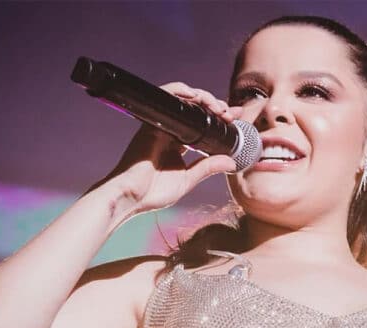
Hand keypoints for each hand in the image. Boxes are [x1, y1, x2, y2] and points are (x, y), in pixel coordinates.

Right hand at [85, 82, 244, 212]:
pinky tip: (197, 96)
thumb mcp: (189, 179)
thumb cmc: (152, 192)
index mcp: (177, 143)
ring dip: (204, 98)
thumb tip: (232, 162)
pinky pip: (166, 98)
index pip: (202, 124)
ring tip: (219, 107)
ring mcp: (160, 125)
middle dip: (216, 106)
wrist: (130, 196)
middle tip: (231, 113)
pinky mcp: (152, 122)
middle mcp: (169, 131)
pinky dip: (181, 91)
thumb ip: (208, 167)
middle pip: (195, 110)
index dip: (220, 119)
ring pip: (184, 100)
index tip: (236, 118)